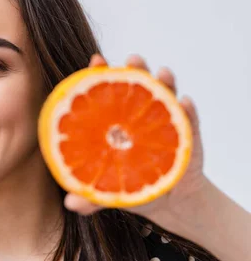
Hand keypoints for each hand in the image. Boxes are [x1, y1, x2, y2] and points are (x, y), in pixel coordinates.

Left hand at [64, 54, 208, 234]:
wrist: (167, 200)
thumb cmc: (131, 186)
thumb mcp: (107, 192)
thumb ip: (90, 197)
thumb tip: (69, 202)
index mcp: (117, 121)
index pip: (107, 92)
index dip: (101, 74)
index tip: (96, 60)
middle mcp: (140, 115)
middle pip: (138, 86)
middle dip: (136, 68)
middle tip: (133, 58)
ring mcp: (166, 122)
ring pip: (166, 96)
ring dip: (165, 82)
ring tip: (162, 73)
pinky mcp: (188, 136)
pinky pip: (190, 120)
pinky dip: (188, 110)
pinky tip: (185, 103)